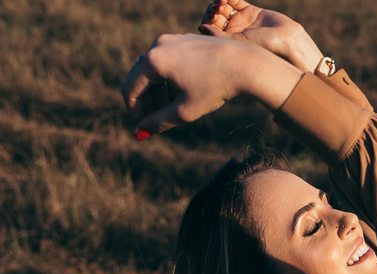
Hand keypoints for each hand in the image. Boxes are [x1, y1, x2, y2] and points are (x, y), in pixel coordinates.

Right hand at [122, 34, 301, 137]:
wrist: (245, 65)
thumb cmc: (215, 88)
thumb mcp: (184, 110)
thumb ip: (158, 122)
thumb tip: (140, 132)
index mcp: (153, 61)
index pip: (131, 89)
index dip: (134, 112)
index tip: (141, 128)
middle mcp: (158, 45)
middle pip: (141, 78)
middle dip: (146, 102)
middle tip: (154, 123)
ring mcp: (172, 39)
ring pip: (155, 70)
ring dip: (158, 92)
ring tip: (171, 111)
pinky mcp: (185, 39)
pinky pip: (169, 61)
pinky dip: (169, 79)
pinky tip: (182, 95)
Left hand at [197, 0, 324, 75]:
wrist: (287, 41)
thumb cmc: (263, 48)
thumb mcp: (237, 43)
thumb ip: (217, 35)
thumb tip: (199, 27)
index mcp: (228, 44)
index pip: (210, 30)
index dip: (208, 21)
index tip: (213, 18)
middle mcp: (233, 33)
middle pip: (215, 18)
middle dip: (213, 11)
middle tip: (218, 10)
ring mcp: (242, 22)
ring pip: (223, 8)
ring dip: (219, 2)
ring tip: (223, 2)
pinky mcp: (251, 12)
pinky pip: (235, 1)